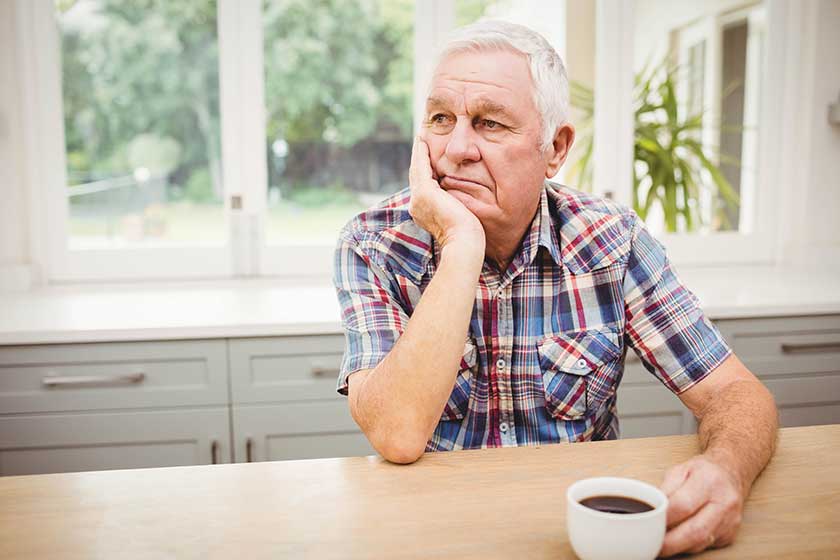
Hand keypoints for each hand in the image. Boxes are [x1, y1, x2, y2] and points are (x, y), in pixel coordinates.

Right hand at [408, 136, 484, 252]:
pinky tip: (422, 141)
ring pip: (416, 169)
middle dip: (418, 159)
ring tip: (420, 138)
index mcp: (423, 211)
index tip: (426, 157)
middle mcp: (416, 204)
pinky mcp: (425, 192)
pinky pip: (421, 166)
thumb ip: (455, 204)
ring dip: (418, 153)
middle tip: (420, 141)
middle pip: (416, 175)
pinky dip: (420, 153)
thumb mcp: (459, 216)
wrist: (464, 242)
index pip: (422, 186)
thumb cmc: (468, 234)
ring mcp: (418, 199)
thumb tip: (463, 197)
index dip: (423, 170)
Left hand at [658, 455, 744, 556]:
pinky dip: (688, 545)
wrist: (731, 473)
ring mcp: (730, 521)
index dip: (664, 517)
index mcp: (709, 481)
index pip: (683, 505)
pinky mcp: (729, 535)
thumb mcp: (680, 470)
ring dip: (678, 547)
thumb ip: (665, 489)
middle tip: (653, 544)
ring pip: (700, 542)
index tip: (649, 522)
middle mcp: (724, 502)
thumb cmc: (704, 471)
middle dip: (670, 542)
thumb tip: (652, 509)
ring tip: (660, 544)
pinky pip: (705, 545)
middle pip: (695, 531)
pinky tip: (677, 541)